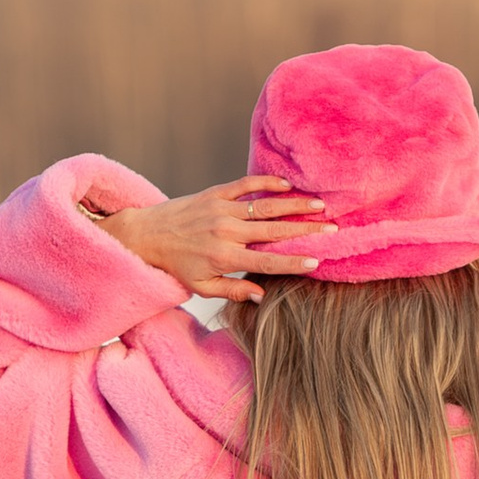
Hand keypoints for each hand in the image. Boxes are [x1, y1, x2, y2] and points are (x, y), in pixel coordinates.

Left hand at [90, 177, 325, 302]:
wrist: (145, 235)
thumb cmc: (175, 265)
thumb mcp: (201, 287)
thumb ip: (232, 291)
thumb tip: (261, 296)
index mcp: (224, 258)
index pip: (267, 262)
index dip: (293, 262)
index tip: (317, 260)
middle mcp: (226, 232)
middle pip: (274, 231)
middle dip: (306, 230)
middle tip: (332, 229)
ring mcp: (221, 210)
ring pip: (265, 206)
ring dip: (295, 205)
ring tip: (319, 205)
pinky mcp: (215, 193)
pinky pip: (245, 185)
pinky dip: (267, 183)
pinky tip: (287, 184)